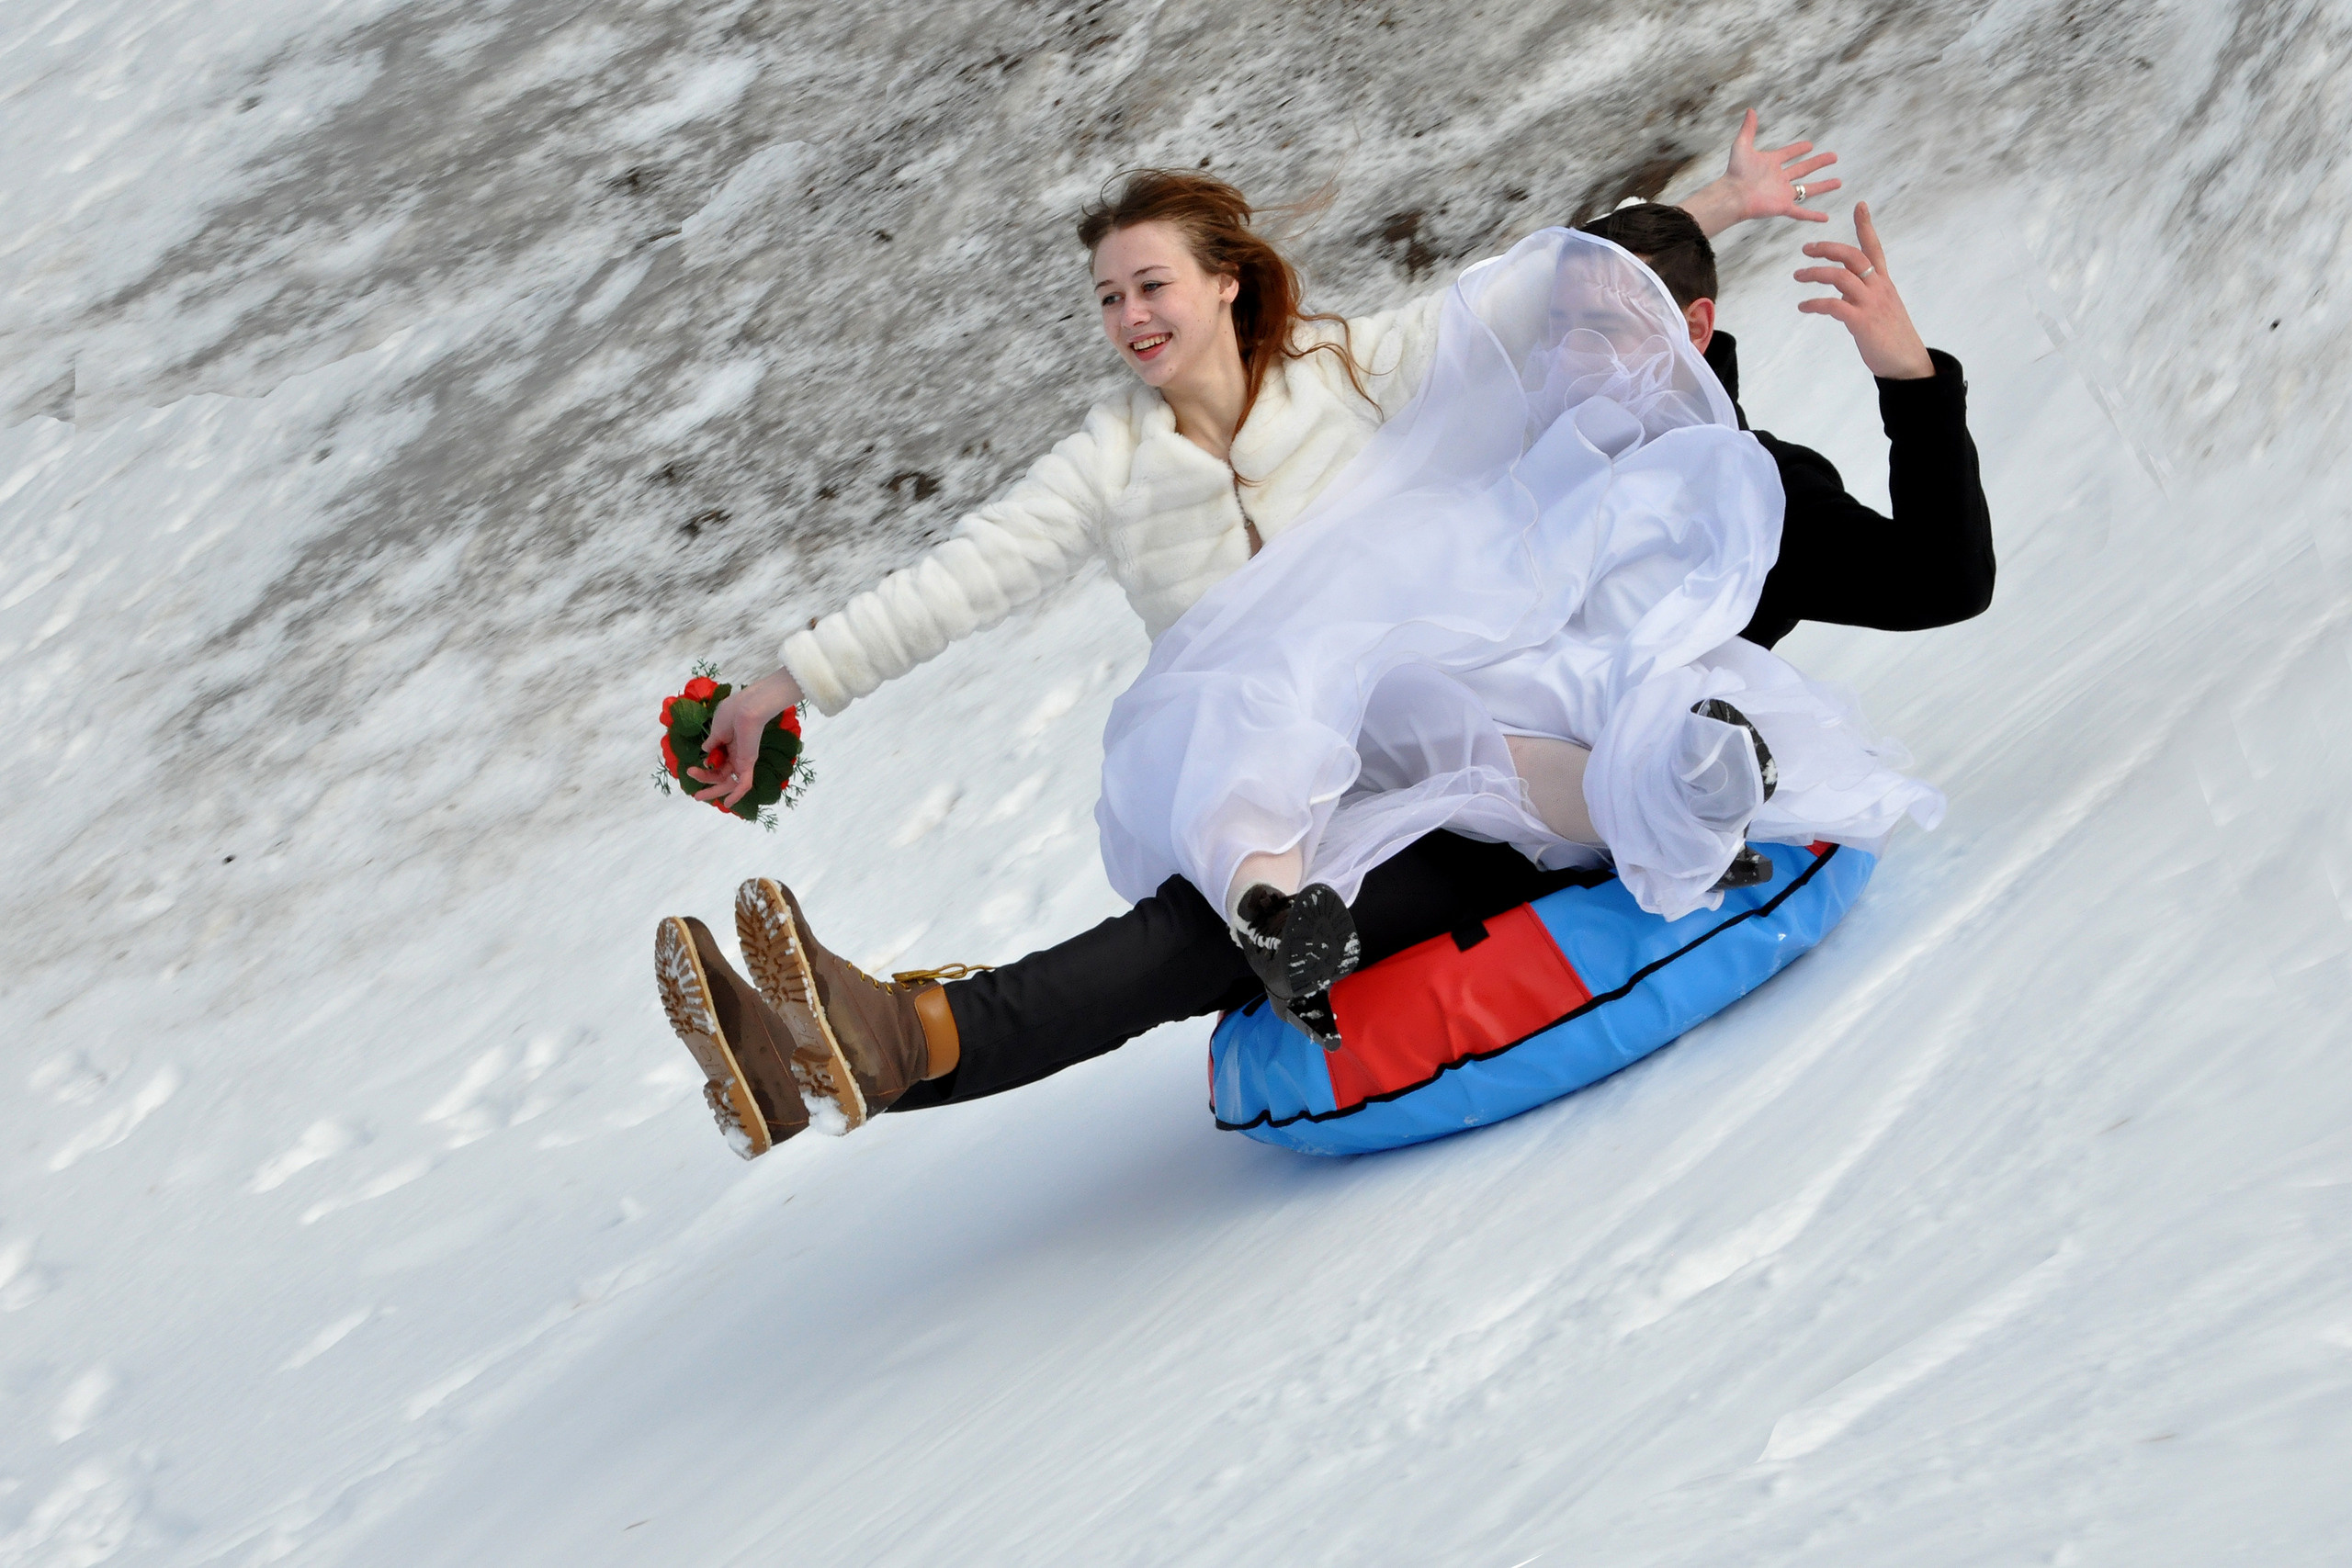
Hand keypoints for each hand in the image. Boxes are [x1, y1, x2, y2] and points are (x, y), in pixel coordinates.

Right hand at [688, 665, 803, 807]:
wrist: (747, 707)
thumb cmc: (732, 712)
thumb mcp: (717, 728)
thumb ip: (712, 741)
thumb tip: (705, 751)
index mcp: (727, 744)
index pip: (715, 763)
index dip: (704, 769)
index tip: (691, 770)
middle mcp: (736, 754)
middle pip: (720, 774)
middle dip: (706, 783)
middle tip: (695, 795)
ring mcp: (742, 760)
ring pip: (728, 781)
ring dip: (714, 790)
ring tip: (699, 797)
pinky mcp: (748, 763)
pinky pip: (744, 783)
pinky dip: (737, 794)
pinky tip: (728, 803)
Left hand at [1678, 108, 1842, 237]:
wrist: (1733, 195)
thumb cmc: (1735, 172)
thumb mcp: (1742, 146)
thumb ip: (1748, 129)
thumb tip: (1751, 110)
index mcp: (1771, 163)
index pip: (1788, 154)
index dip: (1798, 149)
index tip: (1809, 145)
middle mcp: (1779, 178)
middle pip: (1803, 169)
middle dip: (1818, 163)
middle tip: (1834, 157)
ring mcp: (1782, 193)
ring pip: (1808, 189)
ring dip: (1824, 186)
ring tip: (1838, 182)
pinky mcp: (1783, 206)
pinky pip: (1801, 212)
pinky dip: (1813, 216)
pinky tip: (1826, 218)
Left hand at [1794, 202, 1934, 379]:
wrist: (1907, 363)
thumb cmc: (1891, 336)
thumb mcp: (1879, 309)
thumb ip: (1862, 294)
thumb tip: (1841, 290)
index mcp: (1883, 283)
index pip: (1874, 248)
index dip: (1866, 226)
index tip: (1859, 205)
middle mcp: (1878, 288)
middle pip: (1852, 256)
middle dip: (1827, 248)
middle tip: (1806, 249)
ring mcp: (1871, 304)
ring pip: (1840, 277)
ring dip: (1815, 273)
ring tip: (1798, 276)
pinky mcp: (1862, 322)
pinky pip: (1834, 305)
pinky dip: (1815, 303)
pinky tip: (1804, 307)